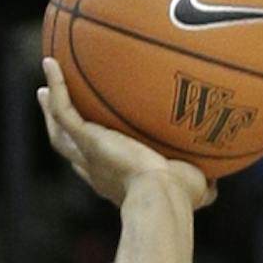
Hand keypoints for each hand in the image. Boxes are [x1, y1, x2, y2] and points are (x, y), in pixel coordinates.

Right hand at [36, 57, 211, 212]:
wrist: (163, 197)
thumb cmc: (180, 200)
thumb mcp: (195, 190)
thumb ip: (203, 185)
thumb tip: (217, 184)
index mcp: (116, 179)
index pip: (95, 165)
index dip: (89, 152)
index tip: (89, 136)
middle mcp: (98, 168)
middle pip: (69, 146)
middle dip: (61, 127)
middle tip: (52, 105)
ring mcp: (89, 153)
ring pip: (59, 128)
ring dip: (51, 107)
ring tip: (44, 86)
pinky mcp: (88, 139)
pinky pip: (64, 108)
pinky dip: (56, 85)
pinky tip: (51, 63)